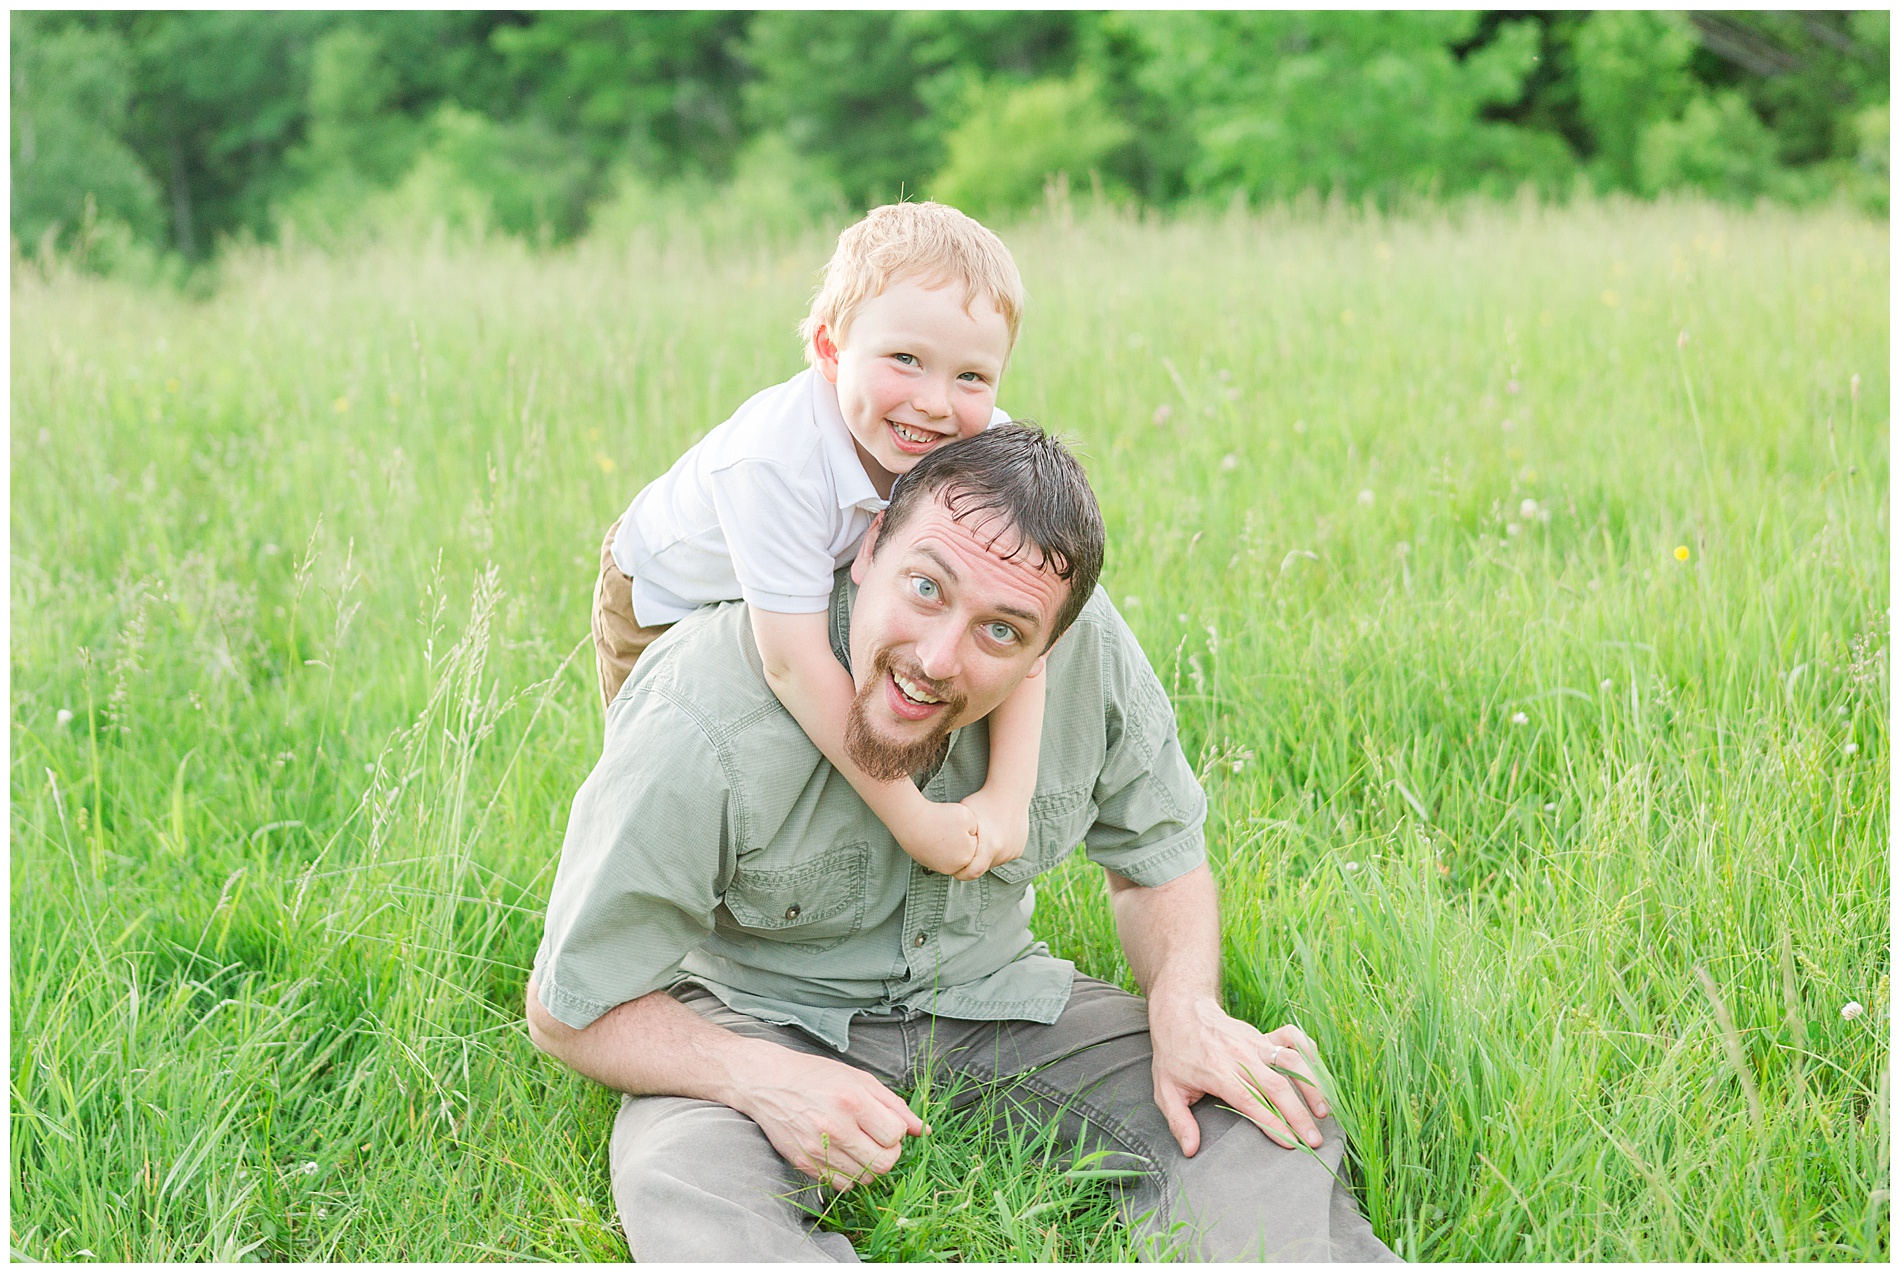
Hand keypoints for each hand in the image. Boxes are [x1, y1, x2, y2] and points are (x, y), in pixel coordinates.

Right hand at [731, 1042, 927, 1190]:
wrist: (768, 1083)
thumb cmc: (817, 1077)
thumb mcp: (859, 1079)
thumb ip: (894, 1105)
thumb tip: (923, 1130)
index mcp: (852, 1100)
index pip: (895, 1135)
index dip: (895, 1131)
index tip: (884, 1123)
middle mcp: (834, 1127)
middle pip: (884, 1163)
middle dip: (888, 1153)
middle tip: (877, 1139)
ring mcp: (817, 1148)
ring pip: (865, 1178)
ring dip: (869, 1165)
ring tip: (858, 1144)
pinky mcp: (804, 1164)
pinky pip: (842, 1185)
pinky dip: (849, 1174)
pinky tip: (841, 1154)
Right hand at [888, 798, 981, 877]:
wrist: (910, 821)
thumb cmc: (940, 816)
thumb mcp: (967, 816)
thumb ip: (976, 829)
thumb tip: (971, 838)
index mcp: (966, 858)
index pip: (973, 841)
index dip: (965, 828)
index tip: (954, 824)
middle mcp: (952, 868)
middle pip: (962, 848)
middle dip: (957, 838)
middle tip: (945, 828)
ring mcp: (938, 867)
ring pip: (950, 851)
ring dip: (946, 842)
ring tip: (938, 831)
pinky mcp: (927, 864)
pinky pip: (937, 852)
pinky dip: (935, 845)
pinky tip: (930, 836)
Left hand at [952, 788, 1029, 880]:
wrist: (1010, 790)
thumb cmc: (981, 801)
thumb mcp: (963, 816)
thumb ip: (955, 837)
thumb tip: (943, 852)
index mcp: (990, 846)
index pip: (972, 873)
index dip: (960, 873)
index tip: (952, 867)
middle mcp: (1004, 852)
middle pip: (982, 868)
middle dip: (972, 864)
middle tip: (962, 851)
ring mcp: (1013, 852)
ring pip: (993, 862)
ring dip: (984, 857)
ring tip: (978, 839)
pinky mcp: (1019, 849)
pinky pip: (1003, 857)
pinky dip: (995, 852)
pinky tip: (991, 836)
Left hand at [1147, 993, 1330, 1155]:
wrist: (1181, 1010)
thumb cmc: (1174, 1053)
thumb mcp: (1166, 1089)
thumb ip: (1179, 1121)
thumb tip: (1190, 1149)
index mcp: (1218, 1073)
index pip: (1251, 1101)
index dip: (1273, 1123)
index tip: (1290, 1143)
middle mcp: (1240, 1057)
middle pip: (1277, 1087)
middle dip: (1299, 1116)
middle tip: (1315, 1140)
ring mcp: (1254, 1043)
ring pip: (1291, 1062)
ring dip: (1311, 1086)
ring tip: (1323, 1112)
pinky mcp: (1261, 1035)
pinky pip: (1292, 1038)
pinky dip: (1308, 1051)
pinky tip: (1318, 1073)